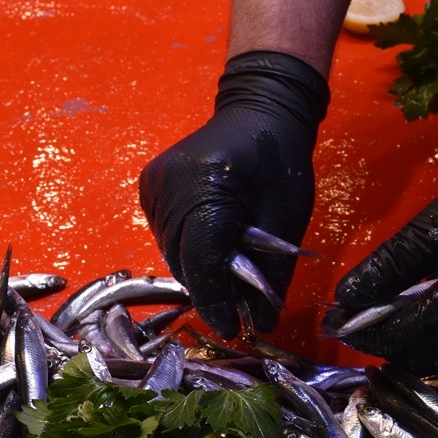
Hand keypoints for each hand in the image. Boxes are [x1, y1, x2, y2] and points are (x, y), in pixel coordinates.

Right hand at [140, 51, 328, 337]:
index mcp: (208, 185)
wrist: (260, 109)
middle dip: (209, 289)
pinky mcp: (149, 186)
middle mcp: (169, 185)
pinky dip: (188, 249)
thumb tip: (261, 323)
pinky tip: (211, 248)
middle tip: (236, 310)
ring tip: (226, 280)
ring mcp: (154, 184)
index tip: (231, 328)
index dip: (216, 300)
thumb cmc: (281, 160)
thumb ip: (273, 273)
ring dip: (198, 271)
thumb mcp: (288, 218)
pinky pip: (166, 234)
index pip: (203, 258)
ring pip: (171, 251)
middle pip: (183, 259)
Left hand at [323, 111, 437, 373]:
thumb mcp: (436, 228)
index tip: (332, 321)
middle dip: (387, 344)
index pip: (404, 338)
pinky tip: (427, 312)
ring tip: (385, 319)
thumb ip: (391, 264)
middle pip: (426, 356)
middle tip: (355, 323)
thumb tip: (347, 295)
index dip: (364, 332)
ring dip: (415, 342)